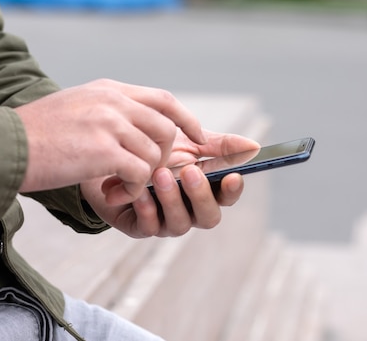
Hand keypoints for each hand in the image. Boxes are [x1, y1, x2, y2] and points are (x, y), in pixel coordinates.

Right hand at [14, 79, 205, 204]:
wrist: (2, 146)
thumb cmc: (36, 134)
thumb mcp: (77, 107)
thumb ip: (108, 110)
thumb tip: (137, 127)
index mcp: (109, 90)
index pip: (163, 99)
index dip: (186, 119)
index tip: (198, 136)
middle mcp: (113, 101)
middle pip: (166, 129)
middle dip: (164, 157)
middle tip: (143, 173)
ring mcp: (110, 123)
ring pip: (155, 154)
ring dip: (144, 177)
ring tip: (120, 186)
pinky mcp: (104, 150)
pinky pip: (141, 173)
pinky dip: (133, 189)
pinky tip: (113, 192)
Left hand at [81, 131, 259, 237]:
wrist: (112, 151)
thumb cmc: (153, 147)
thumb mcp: (187, 140)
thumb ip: (219, 145)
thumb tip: (253, 146)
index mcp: (205, 189)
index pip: (226, 197)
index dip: (232, 191)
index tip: (232, 176)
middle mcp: (189, 209)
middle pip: (208, 217)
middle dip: (201, 196)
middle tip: (190, 171)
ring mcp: (165, 220)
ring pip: (179, 224)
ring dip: (172, 199)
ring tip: (160, 174)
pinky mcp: (139, 226)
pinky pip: (148, 227)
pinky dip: (147, 209)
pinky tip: (141, 192)